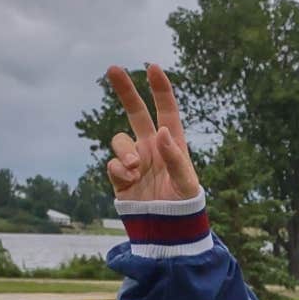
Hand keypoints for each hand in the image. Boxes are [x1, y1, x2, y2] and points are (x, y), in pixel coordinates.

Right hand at [104, 63, 201, 202]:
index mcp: (172, 144)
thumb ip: (175, 157)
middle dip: (125, 91)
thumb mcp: (186, 182)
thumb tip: (161, 132)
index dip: (160, 90)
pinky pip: (112, 164)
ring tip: (134, 168)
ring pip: (120, 141)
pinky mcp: (121, 178)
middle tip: (112, 68)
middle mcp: (151, 148)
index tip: (152, 67)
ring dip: (124, 150)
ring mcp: (135, 162)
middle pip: (136, 113)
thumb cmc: (184, 207)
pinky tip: (129, 180)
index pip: (166, 111)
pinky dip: (118, 169)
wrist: (167, 232)